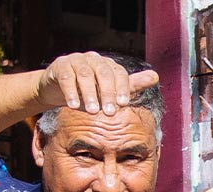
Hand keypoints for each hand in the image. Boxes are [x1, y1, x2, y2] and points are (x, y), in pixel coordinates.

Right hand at [38, 52, 158, 115]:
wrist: (57, 88)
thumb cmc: (88, 91)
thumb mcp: (110, 90)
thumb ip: (131, 85)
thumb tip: (155, 77)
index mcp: (108, 65)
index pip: (119, 73)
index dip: (122, 88)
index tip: (123, 104)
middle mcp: (94, 59)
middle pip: (103, 73)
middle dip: (107, 93)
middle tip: (110, 112)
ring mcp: (76, 60)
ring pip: (85, 74)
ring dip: (89, 94)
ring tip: (93, 111)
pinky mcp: (60, 66)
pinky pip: (67, 77)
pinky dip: (71, 92)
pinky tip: (74, 106)